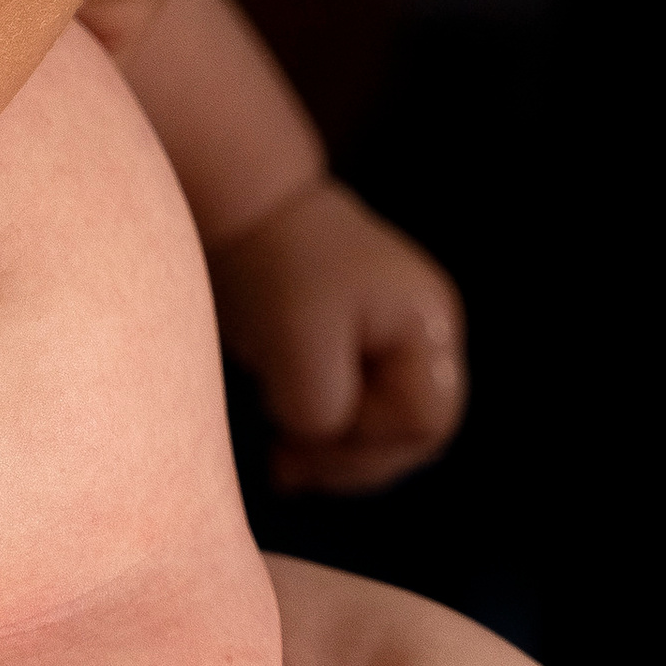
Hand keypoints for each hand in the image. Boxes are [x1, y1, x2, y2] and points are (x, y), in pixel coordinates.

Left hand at [210, 177, 466, 493]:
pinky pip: (359, 408)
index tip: (311, 431)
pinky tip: (285, 450)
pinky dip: (324, 434)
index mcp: (426, 325)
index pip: (425, 419)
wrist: (240, 203)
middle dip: (354, 456)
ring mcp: (396, 337)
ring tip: (283, 460)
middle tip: (291, 463)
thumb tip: (320, 439)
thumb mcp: (296, 347)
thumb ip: (322, 410)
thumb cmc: (274, 267)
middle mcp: (425, 333)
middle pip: (413, 430)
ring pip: (384, 426)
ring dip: (336, 451)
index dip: (371, 441)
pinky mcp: (359, 343)